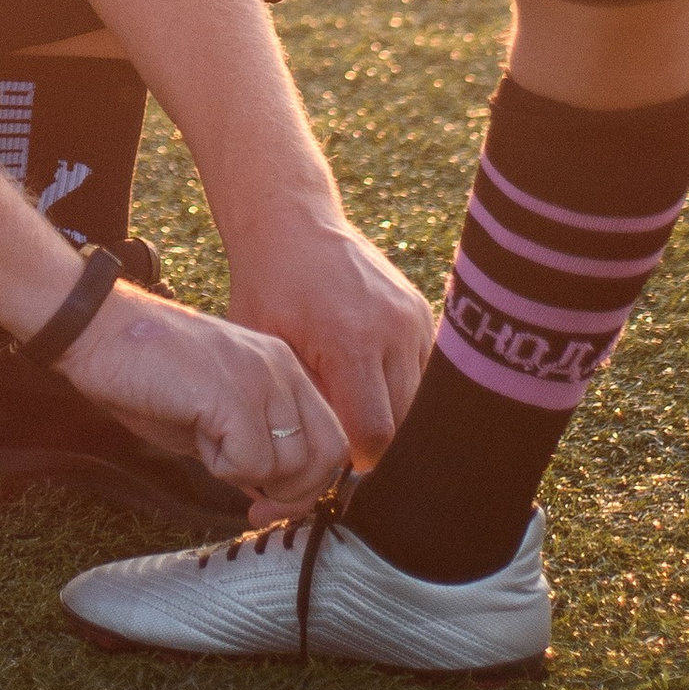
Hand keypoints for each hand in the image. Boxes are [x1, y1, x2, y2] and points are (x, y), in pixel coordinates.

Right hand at [60, 283, 346, 510]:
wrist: (101, 331)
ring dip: (247, 474)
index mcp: (282, 367)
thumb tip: (269, 490)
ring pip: (288, 464)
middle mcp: (281, 367)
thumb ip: (250, 440)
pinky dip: (223, 468)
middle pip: (326, 456)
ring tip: (206, 444)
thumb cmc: (147, 372)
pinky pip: (251, 461)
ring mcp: (260, 377)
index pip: (331, 439)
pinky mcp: (232, 393)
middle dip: (291, 495)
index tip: (268, 504)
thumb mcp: (214, 410)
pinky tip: (195, 437)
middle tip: (252, 506)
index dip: (308, 484)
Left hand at [225, 214, 435, 475]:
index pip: (375, 434)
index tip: (334, 466)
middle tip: (341, 446)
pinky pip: (421, 371)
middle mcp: (394, 329)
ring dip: (390, 415)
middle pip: (401, 422)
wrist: (291, 222)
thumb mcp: (268, 349)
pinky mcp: (422, 311)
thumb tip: (311, 463)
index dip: (356, 461)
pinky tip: (367, 384)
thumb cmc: (266, 287)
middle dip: (374, 443)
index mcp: (351, 341)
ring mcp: (413, 318)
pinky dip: (398, 386)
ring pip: (417, 400)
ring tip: (353, 414)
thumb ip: (298, 404)